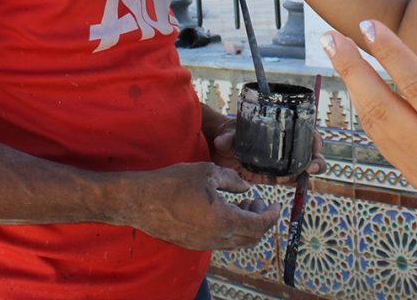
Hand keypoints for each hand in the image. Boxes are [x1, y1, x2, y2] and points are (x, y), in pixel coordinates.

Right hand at [125, 162, 278, 250]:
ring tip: (239, 205)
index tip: (276, 206)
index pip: (259, 225)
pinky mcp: (192, 244)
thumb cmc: (173, 183)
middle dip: (260, 221)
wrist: (141, 201)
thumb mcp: (206, 172)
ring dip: (244, 226)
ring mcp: (204, 244)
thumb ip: (231, 179)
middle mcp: (217, 238)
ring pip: (236, 242)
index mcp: (224, 220)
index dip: (271, 216)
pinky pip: (220, 241)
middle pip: (251, 238)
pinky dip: (229, 230)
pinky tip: (220, 212)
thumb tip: (246, 187)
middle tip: (257, 203)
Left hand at [211, 119, 325, 184]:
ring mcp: (283, 163)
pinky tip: (280, 182)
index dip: (315, 138)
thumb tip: (222, 142)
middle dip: (317, 162)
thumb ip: (227, 138)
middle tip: (309, 168)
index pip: (306, 131)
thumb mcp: (229, 134)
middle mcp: (287, 146)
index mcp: (282, 129)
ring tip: (287, 177)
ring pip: (305, 170)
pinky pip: (290, 181)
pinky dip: (290, 183)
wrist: (222, 150)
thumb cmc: (230, 134)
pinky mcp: (276, 177)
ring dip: (303, 175)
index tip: (315, 144)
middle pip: (312, 154)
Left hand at [321, 20, 416, 194]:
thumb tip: (400, 51)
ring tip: (338, 51)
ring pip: (377, 126)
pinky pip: (383, 139)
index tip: (368, 25)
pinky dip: (367, 108)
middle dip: (353, 69)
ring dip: (353, 85)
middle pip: (385, 109)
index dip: (393, 54)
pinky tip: (357, 83)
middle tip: (330, 37)